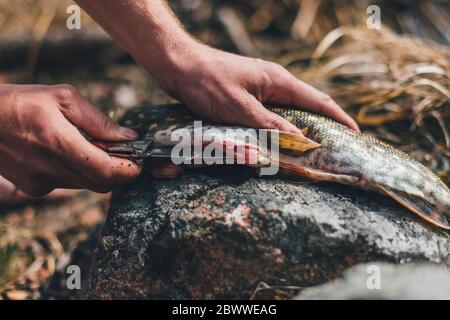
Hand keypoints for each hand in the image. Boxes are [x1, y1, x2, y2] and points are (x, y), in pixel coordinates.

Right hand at [0, 84, 140, 195]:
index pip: (106, 171)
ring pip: (86, 185)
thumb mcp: (62, 98)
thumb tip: (129, 136)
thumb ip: (98, 120)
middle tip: (125, 154)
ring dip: (99, 171)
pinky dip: (79, 173)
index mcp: (57, 143)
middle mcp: (49, 169)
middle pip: (101, 183)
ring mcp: (40, 183)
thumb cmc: (20, 102)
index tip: (140, 162)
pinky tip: (71, 154)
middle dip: (118, 171)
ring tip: (96, 148)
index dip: (129, 170)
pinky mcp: (33, 189)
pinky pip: (69, 184)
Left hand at [161, 43, 358, 134]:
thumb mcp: (239, 107)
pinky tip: (280, 144)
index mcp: (278, 81)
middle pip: (307, 109)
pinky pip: (271, 117)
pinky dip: (279, 131)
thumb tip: (301, 140)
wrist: (179, 65)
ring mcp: (261, 91)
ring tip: (313, 153)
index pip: (318, 101)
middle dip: (324, 128)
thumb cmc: (207, 82)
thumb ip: (270, 124)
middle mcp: (274, 85)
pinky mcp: (248, 98)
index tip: (356, 134)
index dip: (339, 118)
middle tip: (336, 151)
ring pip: (288, 115)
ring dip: (300, 132)